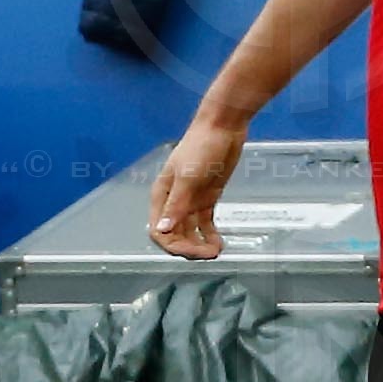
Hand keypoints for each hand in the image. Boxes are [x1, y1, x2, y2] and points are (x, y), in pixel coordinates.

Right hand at [148, 115, 246, 259]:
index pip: (159, 230)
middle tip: (210, 254)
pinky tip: (219, 242)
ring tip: (216, 250)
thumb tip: (163, 229)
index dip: (173, 245)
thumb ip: (177, 204)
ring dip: (200, 244)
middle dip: (190, 247)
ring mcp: (191, 200)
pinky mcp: (207, 198)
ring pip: (190, 232)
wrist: (222, 127)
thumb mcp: (188, 176)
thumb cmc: (201, 146)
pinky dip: (210, 235)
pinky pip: (204, 224)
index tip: (193, 251)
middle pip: (175, 234)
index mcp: (162, 195)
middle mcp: (174, 201)